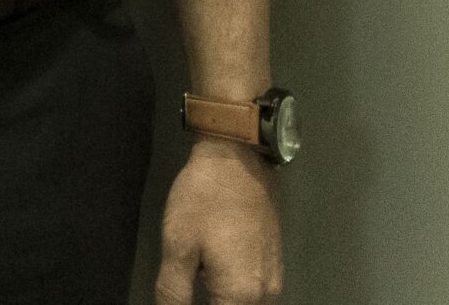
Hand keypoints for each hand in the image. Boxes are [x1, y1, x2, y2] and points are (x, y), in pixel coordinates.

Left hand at [155, 138, 282, 303]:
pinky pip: (254, 294)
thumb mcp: (178, 246)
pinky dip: (233, 294)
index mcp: (240, 296)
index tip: (178, 297)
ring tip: (198, 278)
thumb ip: (174, 293)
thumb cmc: (204, 200)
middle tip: (188, 281)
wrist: (238, 158)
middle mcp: (265, 296)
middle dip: (211, 304)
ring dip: (222, 300)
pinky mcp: (274, 264)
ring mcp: (273, 280)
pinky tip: (212, 273)